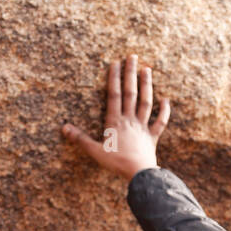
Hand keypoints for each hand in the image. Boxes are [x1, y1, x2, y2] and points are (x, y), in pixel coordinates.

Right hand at [62, 54, 170, 180]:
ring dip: (147, 85)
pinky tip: (166, 100)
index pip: (114, 95)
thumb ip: (80, 139)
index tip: (115, 63)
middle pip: (131, 93)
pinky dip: (164, 111)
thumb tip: (64, 128)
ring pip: (146, 102)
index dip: (114, 78)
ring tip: (147, 69)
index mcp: (115, 121)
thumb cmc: (116, 163)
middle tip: (132, 56)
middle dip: (131, 73)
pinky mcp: (152, 137)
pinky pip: (160, 122)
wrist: (139, 174)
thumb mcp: (95, 151)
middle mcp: (130, 120)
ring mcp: (143, 127)